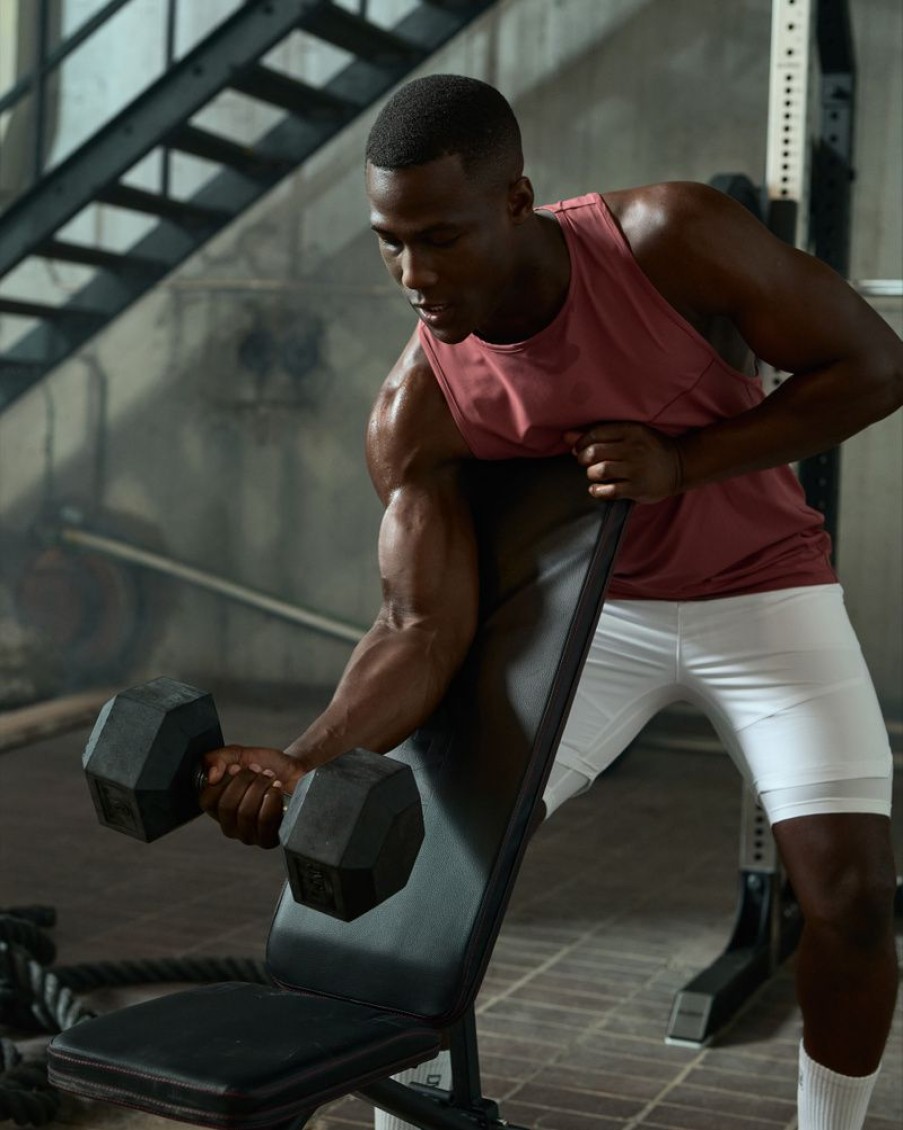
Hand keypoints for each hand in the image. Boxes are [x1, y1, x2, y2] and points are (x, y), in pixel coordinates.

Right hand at [199, 745, 304, 848]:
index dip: (224, 780)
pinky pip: (264, 821)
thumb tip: (211, 777)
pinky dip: (272, 799)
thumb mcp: (238, 755)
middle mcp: (229, 824)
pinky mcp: (267, 839)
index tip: (238, 767)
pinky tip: (277, 790)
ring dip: (260, 788)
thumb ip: (217, 758)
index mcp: (217, 806)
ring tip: (270, 779)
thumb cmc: (268, 766)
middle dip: (245, 781)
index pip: (207, 800)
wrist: (296, 771)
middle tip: (258, 771)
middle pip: (227, 807)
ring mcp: (248, 834)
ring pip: (245, 813)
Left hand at [563, 422, 683, 502]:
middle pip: (595, 453)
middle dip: (584, 458)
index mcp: (632, 431)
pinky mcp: (637, 488)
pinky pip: (609, 491)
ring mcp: (636, 469)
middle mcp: (634, 449)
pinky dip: (598, 491)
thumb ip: (599, 434)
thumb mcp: (629, 435)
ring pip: (600, 471)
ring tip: (595, 474)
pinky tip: (597, 488)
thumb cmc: (649, 448)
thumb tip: (566, 436)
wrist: (680, 466)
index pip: (596, 433)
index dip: (581, 442)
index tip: (578, 449)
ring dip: (591, 474)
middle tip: (586, 462)